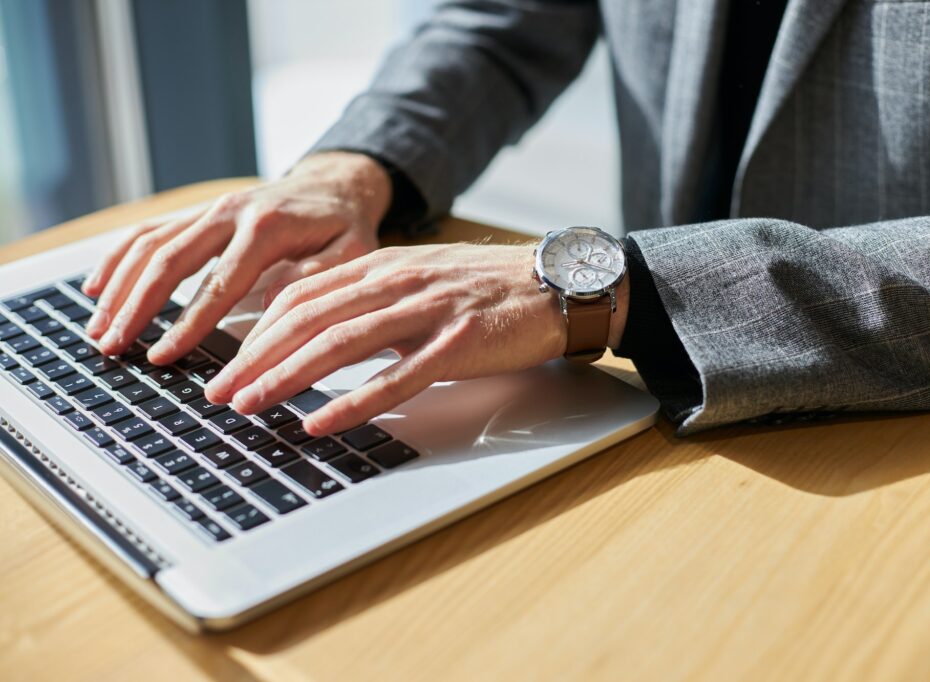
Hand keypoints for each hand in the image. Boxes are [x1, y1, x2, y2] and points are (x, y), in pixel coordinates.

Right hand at [81, 151, 392, 363]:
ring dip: (118, 287)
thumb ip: (317, 277)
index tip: (162, 356)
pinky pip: (149, 232)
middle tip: (111, 348)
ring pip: (149, 244)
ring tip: (97, 330)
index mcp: (266, 228)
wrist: (336, 185)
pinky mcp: (199, 212)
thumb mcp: (352, 252)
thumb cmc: (346, 227)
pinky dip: (118, 258)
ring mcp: (209, 208)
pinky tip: (97, 289)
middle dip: (136, 307)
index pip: (218, 284)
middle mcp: (229, 211)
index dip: (187, 323)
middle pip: (169, 260)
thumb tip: (270, 305)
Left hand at [204, 243, 628, 436]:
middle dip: (255, 358)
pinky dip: (352, 403)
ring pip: (340, 344)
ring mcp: (428, 312)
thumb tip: (322, 332)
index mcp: (383, 266)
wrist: (557, 282)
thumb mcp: (421, 279)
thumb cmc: (487, 288)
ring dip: (287, 378)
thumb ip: (373, 299)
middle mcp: (397, 282)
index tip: (228, 363)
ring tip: (251, 406)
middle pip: (308, 318)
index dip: (256, 331)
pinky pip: (396, 379)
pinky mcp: (457, 344)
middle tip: (220, 394)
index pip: (301, 294)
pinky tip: (321, 423)